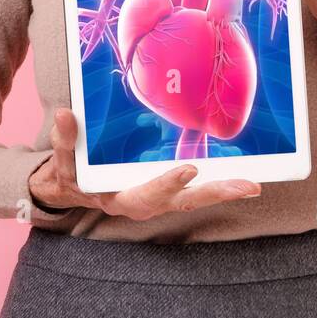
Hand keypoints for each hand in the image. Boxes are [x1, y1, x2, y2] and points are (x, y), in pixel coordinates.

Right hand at [28, 109, 261, 217]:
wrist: (78, 189)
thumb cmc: (72, 175)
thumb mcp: (63, 160)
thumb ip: (65, 140)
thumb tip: (66, 114)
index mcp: (120, 199)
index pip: (146, 195)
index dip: (167, 183)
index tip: (189, 168)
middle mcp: (146, 203)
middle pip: (185, 202)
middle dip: (215, 194)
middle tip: (247, 186)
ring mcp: (161, 197)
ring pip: (196, 197)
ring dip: (225, 190)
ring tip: (253, 184)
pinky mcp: (170, 188)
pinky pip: (196, 187)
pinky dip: (218, 181)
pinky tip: (241, 172)